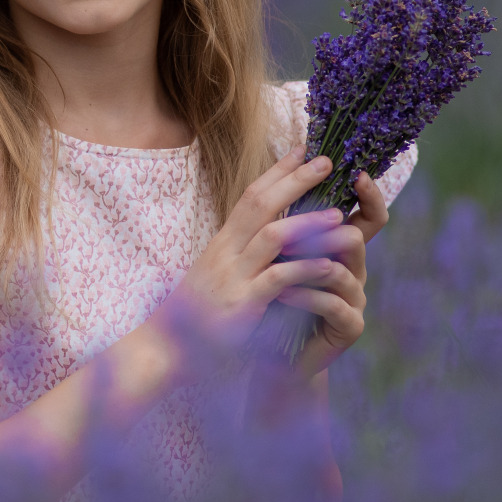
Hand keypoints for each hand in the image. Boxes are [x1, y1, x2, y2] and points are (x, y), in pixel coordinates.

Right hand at [155, 148, 349, 362]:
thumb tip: (264, 240)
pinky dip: (305, 268)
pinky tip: (328, 264)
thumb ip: (239, 259)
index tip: (301, 150)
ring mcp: (232, 277)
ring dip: (307, 222)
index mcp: (221, 244)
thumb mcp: (215, 279)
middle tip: (325, 160)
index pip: (250, 197)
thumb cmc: (192, 318)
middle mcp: (224, 253)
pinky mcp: (242, 305)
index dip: (276, 172)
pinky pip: (278, 279)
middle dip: (294, 180)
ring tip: (337, 213)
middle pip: (260, 204)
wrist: (164, 351)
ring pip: (272, 236)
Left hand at [274, 169, 389, 378]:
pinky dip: (304, 295)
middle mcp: (354, 269)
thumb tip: (290, 160)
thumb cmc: (273, 295)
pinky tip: (280, 292)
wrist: (271, 352)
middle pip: (357, 237)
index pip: (367, 214)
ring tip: (278, 259)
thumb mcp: (279, 253)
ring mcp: (355, 298)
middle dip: (328, 228)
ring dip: (308, 262)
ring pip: (343, 269)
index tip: (356, 171)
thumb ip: (290, 217)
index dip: (369, 193)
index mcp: (340, 247)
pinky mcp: (349, 326)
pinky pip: (332, 304)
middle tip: (301, 221)